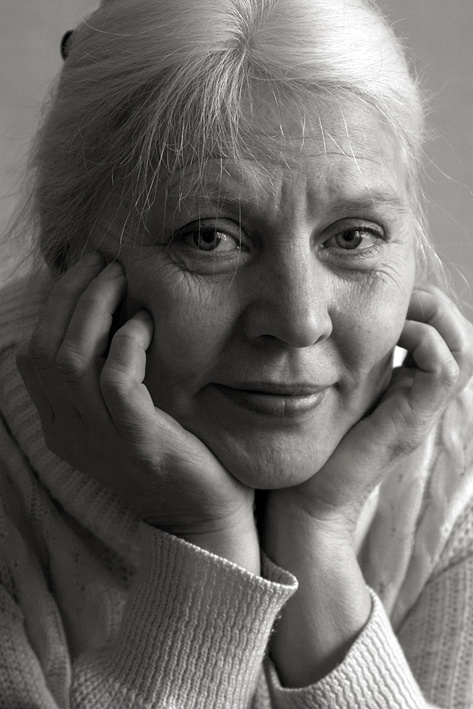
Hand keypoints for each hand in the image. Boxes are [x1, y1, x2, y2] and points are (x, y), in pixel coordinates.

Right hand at [17, 254, 255, 562]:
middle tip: (104, 262)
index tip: (87, 270)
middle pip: (46, 350)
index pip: (34, 355)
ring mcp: (101, 440)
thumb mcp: (125, 414)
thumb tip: (114, 310)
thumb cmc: (171, 452)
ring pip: (73, 360)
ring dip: (95, 309)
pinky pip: (117, 382)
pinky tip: (146, 324)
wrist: (202, 515)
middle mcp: (70, 431)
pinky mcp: (138, 442)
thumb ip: (107, 374)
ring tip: (121, 278)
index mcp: (62, 423)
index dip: (55, 306)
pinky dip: (127, 344)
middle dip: (70, 296)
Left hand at [263, 285, 472, 535]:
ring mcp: (420, 411)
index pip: (439, 335)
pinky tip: (393, 336)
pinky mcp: (411, 422)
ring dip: (436, 318)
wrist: (304, 502)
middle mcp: (419, 397)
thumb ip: (339, 362)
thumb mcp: (329, 390)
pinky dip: (425, 342)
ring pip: (462, 350)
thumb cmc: (310, 446)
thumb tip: (325, 321)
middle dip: (436, 305)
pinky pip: (444, 371)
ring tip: (402, 310)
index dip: (423, 306)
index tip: (390, 294)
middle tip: (403, 295)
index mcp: (404, 387)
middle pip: (459, 339)